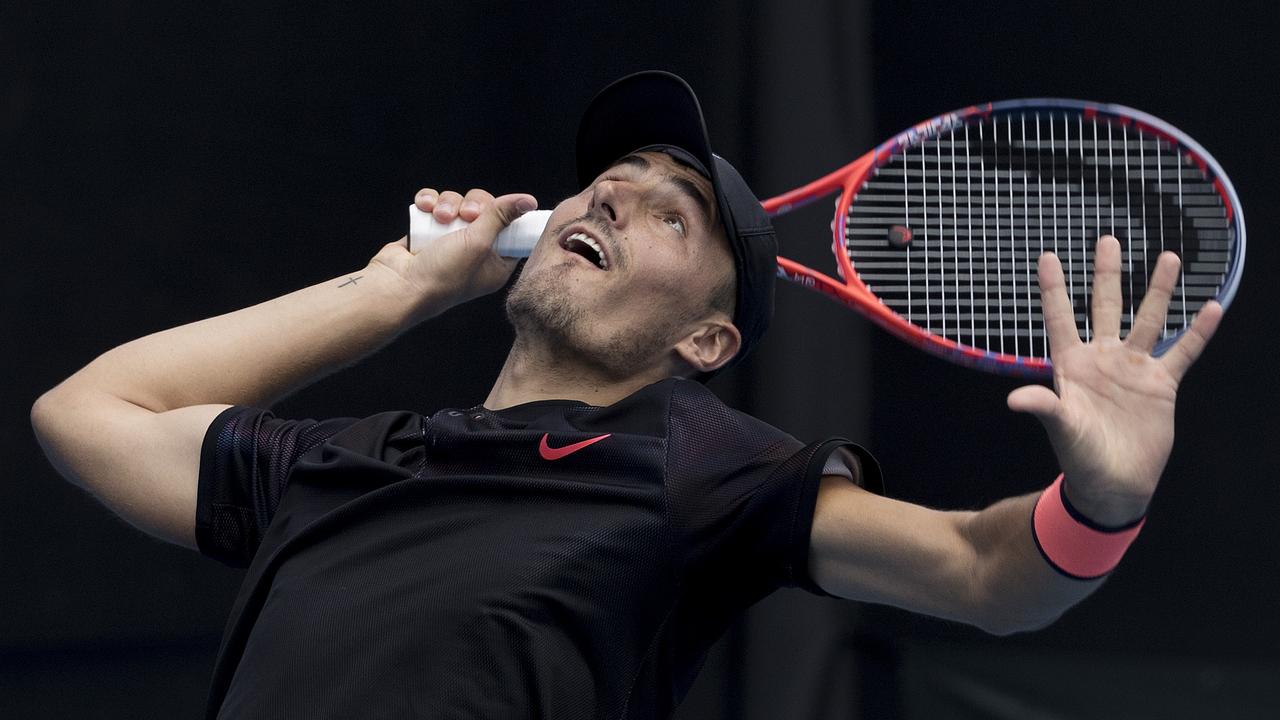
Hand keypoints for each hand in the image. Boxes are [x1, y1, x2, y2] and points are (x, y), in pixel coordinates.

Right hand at [369, 187, 537, 314]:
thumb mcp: (479, 243)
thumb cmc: (442, 274)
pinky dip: (429, 202)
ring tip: (438, 216)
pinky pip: (434, 204)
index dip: (507, 216)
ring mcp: (449, 241)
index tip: (500, 210)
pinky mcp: (426, 231)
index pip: (512, 231)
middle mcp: (474, 252)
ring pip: (457, 204)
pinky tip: (425, 207)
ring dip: (447, 204)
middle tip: (466, 214)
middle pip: (484, 210)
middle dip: (473, 205)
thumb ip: (501, 217)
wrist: (397, 286)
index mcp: (495, 262)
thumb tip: (529, 200)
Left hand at [1007, 236, 1221, 524]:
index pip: (1060, 319)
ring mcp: (1133, 369)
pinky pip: (1184, 352)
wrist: (1114, 484)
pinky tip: (1211, 305)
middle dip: (1106, 274)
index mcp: (1072, 365)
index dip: (1054, 289)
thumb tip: (1014, 399)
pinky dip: (1199, 331)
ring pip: (1148, 320)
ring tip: (1168, 257)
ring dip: (1158, 290)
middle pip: (1105, 307)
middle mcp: (1103, 359)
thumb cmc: (1080, 457)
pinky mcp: (1162, 385)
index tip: (1048, 256)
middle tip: (1107, 239)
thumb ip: (1044, 407)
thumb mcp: (1062, 429)